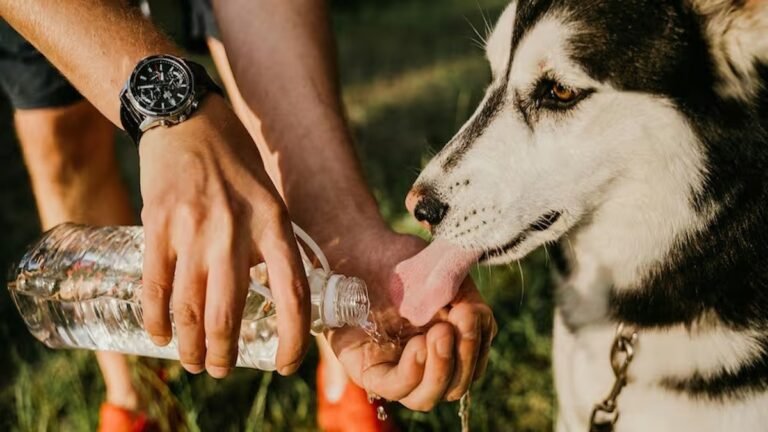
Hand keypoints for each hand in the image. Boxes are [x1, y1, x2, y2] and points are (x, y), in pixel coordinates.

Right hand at [138, 96, 309, 377]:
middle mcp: (235, 229)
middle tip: (221, 369)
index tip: (285, 364)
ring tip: (193, 362)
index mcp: (274, 223)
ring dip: (190, 346)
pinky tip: (160, 335)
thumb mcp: (270, 197)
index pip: (293, 294)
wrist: (186, 116)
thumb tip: (271, 293)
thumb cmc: (234, 160)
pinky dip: (156, 319)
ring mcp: (192, 228)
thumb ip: (271, 244)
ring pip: (190, 307)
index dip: (293, 338)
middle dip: (224, 354)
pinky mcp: (157, 224)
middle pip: (229, 313)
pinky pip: (155, 285)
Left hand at [322, 226, 496, 410]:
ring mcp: (395, 369)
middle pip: (455, 386)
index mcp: (446, 343)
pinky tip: (419, 345)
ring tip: (439, 334)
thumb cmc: (401, 261)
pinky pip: (394, 388)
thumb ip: (465, 296)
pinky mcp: (368, 369)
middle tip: (457, 324)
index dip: (477, 345)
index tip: (471, 312)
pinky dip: (413, 372)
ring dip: (441, 370)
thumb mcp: (442, 273)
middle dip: (464, 358)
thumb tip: (475, 318)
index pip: (472, 364)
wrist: (359, 250)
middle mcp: (422, 362)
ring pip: (426, 398)